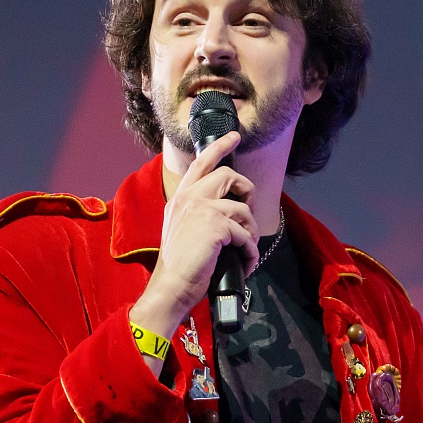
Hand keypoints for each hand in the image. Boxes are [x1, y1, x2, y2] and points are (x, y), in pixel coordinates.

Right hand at [132, 130, 253, 339]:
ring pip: (243, 208)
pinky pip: (246, 234)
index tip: (234, 136)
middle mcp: (190, 198)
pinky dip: (250, 251)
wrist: (171, 285)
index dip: (220, 146)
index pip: (201, 162)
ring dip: (251, 230)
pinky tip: (245, 263)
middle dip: (247, 190)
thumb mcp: (182, 228)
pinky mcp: (216, 227)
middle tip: (248, 211)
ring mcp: (202, 210)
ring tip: (246, 247)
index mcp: (181, 197)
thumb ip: (197, 213)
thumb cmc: (179, 264)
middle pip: (229, 176)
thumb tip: (227, 213)